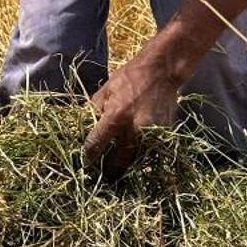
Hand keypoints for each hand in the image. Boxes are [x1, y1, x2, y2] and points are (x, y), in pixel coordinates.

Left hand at [83, 51, 181, 181]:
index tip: (85, 162)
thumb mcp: (106, 89)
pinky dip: (142, 157)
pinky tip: (136, 159)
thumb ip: (94, 109)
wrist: (162, 71)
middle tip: (103, 175)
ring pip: (136, 161)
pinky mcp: (164, 134)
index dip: (89, 156)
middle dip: (109, 170)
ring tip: (118, 173)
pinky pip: (150, 152)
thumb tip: (82, 125)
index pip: (97, 144)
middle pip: (118, 161)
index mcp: (115, 116)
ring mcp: (151, 134)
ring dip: (127, 168)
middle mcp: (134, 129)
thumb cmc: (130, 77)